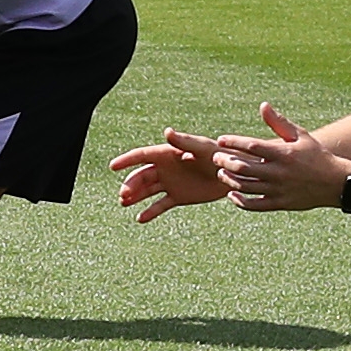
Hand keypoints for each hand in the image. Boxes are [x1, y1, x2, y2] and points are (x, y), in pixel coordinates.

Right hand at [109, 126, 228, 220]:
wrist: (237, 174)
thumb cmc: (222, 155)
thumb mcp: (204, 147)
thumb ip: (185, 142)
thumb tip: (167, 132)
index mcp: (169, 153)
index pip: (143, 155)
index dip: (127, 160)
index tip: (113, 166)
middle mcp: (166, 168)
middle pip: (141, 175)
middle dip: (130, 184)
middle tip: (124, 194)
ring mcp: (170, 183)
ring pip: (147, 191)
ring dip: (134, 196)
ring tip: (125, 203)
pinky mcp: (178, 197)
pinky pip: (160, 205)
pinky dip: (150, 212)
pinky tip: (140, 219)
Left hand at [206, 101, 347, 212]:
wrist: (336, 182)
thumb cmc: (316, 155)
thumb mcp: (301, 136)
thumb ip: (279, 123)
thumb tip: (263, 105)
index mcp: (283, 153)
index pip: (252, 146)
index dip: (234, 142)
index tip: (221, 140)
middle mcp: (279, 172)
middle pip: (243, 168)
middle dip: (225, 162)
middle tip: (216, 157)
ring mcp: (279, 189)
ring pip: (246, 186)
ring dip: (229, 180)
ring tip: (221, 172)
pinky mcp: (280, 203)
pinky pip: (254, 205)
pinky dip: (240, 201)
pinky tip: (231, 194)